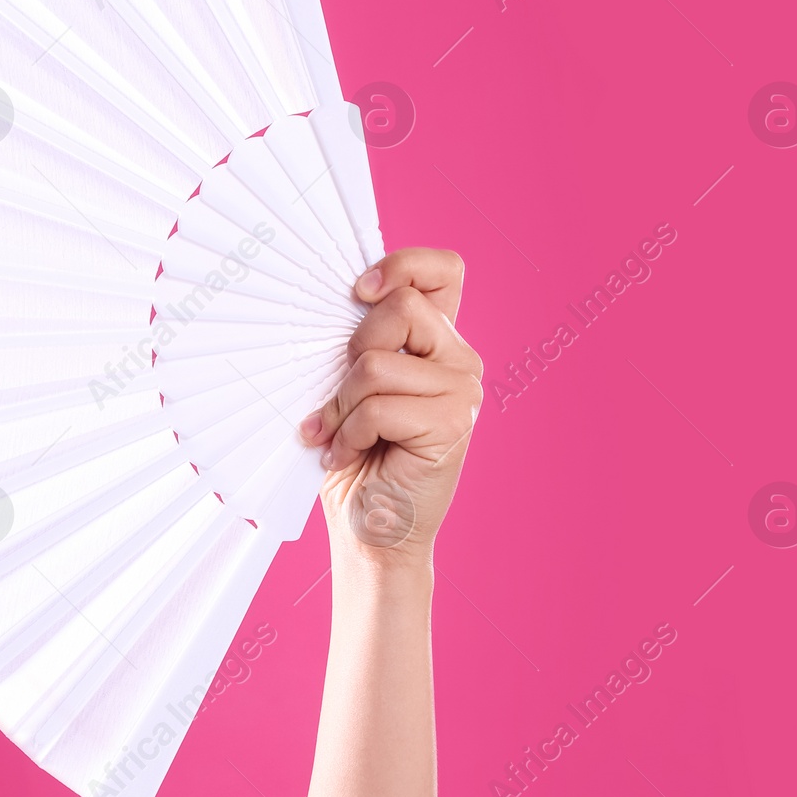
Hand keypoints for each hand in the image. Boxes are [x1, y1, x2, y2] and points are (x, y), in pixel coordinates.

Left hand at [297, 248, 482, 567]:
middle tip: (340, 399)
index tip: (359, 292)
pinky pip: (377, 406)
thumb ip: (360, 343)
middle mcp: (460, 360)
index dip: (401, 266)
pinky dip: (348, 434)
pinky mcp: (454, 424)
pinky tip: (350, 456)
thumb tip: (332, 303)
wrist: (370, 531)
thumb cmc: (355, 458)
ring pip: (376, 363)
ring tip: (339, 438)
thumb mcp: (350, 386)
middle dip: (350, 355)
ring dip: (341, 407)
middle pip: (398, 308)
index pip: (442, 270)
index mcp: (437, 342)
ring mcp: (463, 391)